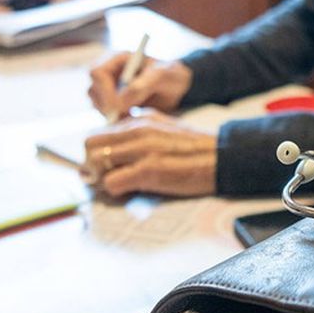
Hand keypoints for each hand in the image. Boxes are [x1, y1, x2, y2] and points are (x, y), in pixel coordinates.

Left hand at [83, 110, 216, 196]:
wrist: (224, 156)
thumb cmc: (197, 149)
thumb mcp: (165, 128)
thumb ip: (140, 133)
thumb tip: (116, 148)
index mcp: (140, 120)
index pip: (99, 133)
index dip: (97, 153)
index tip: (105, 168)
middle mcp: (137, 130)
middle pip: (90, 144)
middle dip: (92, 164)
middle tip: (106, 178)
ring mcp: (142, 149)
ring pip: (96, 162)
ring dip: (101, 178)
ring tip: (119, 186)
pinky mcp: (149, 170)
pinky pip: (111, 182)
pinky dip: (115, 191)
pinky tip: (130, 192)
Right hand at [88, 52, 191, 120]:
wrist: (176, 88)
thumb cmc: (172, 75)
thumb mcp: (165, 75)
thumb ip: (145, 83)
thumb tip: (122, 99)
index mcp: (118, 58)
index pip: (97, 72)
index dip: (104, 91)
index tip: (119, 107)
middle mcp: (109, 71)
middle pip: (93, 90)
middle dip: (108, 105)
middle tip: (128, 114)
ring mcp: (107, 88)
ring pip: (97, 104)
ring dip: (113, 113)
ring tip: (136, 113)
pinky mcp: (111, 103)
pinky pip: (105, 114)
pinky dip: (117, 119)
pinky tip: (134, 117)